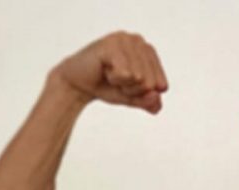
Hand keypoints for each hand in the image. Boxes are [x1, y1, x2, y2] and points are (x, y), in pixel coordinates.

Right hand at [49, 31, 168, 113]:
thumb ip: (149, 101)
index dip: (143, 93)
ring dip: (123, 85)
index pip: (160, 84)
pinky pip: (125, 74)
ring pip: (139, 78)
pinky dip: (114, 79)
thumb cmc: (107, 87)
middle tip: (116, 81)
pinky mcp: (111, 44)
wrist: (78, 85)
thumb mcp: (133, 98)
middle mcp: (138, 40)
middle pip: (150, 82)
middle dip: (132, 90)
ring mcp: (124, 40)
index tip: (127, 85)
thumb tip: (156, 97)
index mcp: (148, 50)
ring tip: (110, 75)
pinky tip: (104, 70)